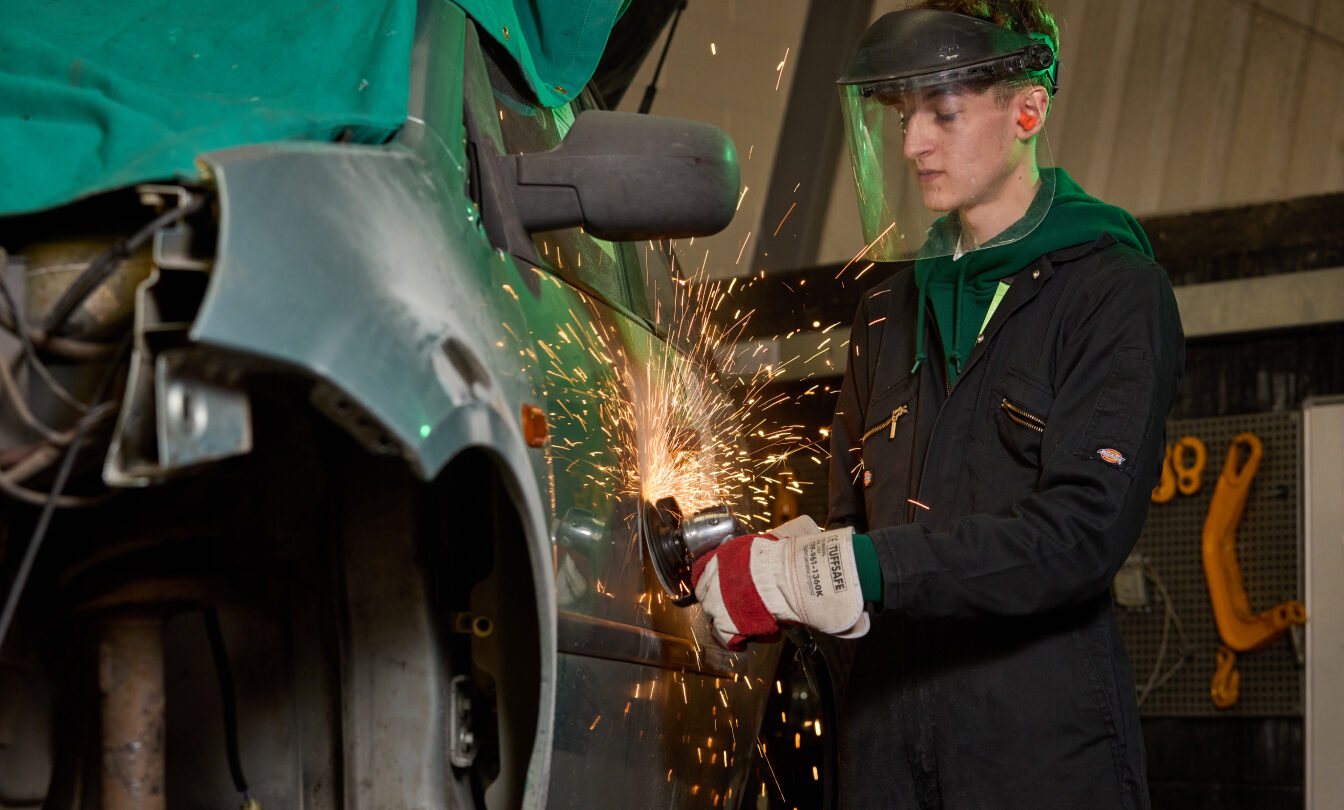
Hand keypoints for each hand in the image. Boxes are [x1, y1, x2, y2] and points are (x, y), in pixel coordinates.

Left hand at [691, 522, 868, 649]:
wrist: (787, 578)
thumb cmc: (781, 559)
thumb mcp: (763, 546)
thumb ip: (757, 552)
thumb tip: (773, 546)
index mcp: (719, 559)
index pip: (704, 574)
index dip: (713, 584)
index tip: (720, 589)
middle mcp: (713, 581)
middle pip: (707, 597)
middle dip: (719, 603)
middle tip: (734, 608)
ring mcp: (716, 604)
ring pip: (714, 618)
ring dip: (728, 622)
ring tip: (744, 625)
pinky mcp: (725, 625)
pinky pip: (725, 638)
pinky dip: (736, 642)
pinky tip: (745, 641)